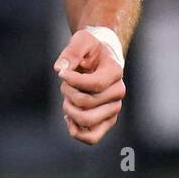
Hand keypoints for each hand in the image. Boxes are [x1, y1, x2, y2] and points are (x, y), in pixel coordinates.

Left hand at [54, 29, 125, 144]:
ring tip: (67, 100)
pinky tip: (69, 116)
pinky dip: (75, 130)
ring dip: (69, 110)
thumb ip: (71, 51)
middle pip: (87, 103)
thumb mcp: (81, 40)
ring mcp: (113, 109)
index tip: (61, 74)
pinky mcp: (106, 121)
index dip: (73, 81)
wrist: (100, 58)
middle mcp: (118, 93)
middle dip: (68, 93)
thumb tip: (60, 69)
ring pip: (87, 121)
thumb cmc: (91, 48)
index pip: (94, 84)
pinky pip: (92, 137)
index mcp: (115, 72)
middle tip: (65, 84)